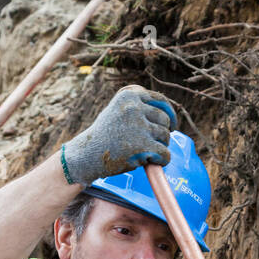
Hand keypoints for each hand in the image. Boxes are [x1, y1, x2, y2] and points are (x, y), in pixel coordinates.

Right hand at [61, 85, 175, 185]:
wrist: (86, 155)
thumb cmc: (104, 135)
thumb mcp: (117, 110)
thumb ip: (139, 108)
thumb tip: (170, 117)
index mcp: (129, 95)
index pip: (160, 100)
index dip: (169, 113)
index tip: (172, 125)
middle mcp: (134, 107)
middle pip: (164, 119)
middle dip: (163, 133)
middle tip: (153, 143)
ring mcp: (138, 126)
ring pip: (165, 136)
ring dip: (160, 147)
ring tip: (145, 152)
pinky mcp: (143, 146)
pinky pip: (165, 154)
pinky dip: (162, 161)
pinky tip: (152, 163)